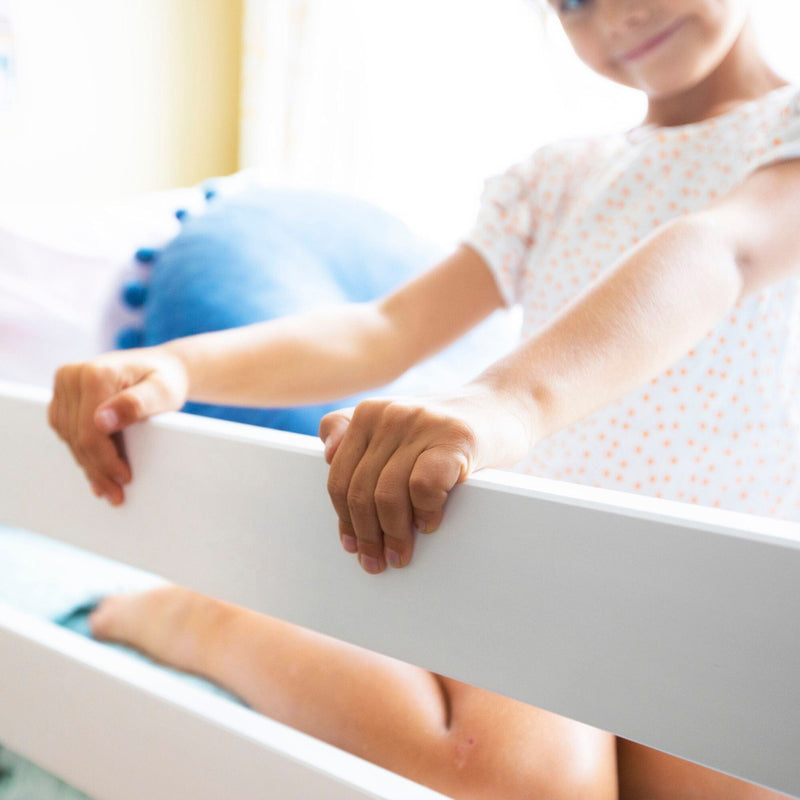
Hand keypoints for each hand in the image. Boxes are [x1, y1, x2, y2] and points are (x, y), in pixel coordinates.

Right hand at [48, 348, 188, 504]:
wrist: (163, 367)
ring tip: (108, 488)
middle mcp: (72, 376)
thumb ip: (136, 404)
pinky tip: (96, 470)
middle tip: (116, 494)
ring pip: (69, 437)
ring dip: (88, 465)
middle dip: (98, 469)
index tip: (124, 479)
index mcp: (94, 374)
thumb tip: (101, 421)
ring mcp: (64, 384)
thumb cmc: (166, 380)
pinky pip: (66, 431)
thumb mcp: (163, 392)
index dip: (106, 460)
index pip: (91, 430)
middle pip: (78, 436)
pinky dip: (81, 452)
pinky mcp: (63, 395)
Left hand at [319, 385, 534, 573]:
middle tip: (376, 561)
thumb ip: (360, 435)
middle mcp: (389, 414)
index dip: (343, 518)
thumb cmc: (447, 429)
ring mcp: (422, 424)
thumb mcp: (399, 423)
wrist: (506, 404)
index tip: (351, 544)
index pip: (339, 477)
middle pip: (359, 490)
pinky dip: (424, 513)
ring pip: (386, 495)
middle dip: (366, 535)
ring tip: (401, 555)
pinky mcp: (454, 438)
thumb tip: (326, 455)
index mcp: (368, 413)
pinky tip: (430, 523)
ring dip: (393, 535)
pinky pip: (422, 487)